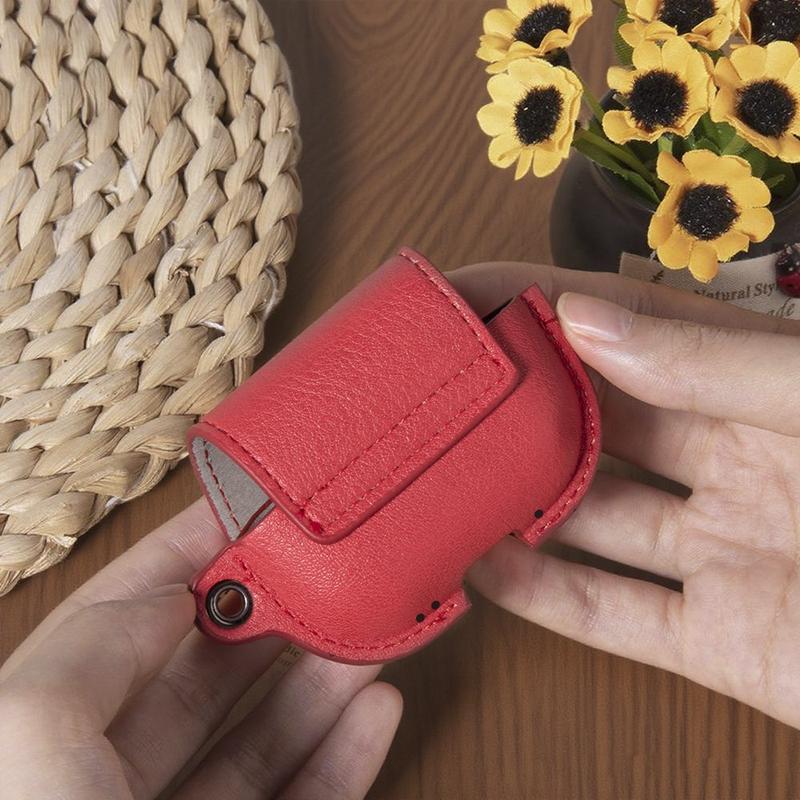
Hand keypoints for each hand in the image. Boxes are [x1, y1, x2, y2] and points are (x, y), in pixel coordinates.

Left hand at [0, 502, 400, 799]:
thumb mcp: (32, 747)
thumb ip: (91, 651)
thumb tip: (161, 597)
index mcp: (39, 742)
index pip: (114, 621)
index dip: (178, 558)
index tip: (242, 509)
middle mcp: (100, 784)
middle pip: (198, 672)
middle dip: (265, 613)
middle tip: (320, 569)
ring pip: (255, 735)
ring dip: (315, 678)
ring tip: (364, 629)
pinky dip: (339, 755)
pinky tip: (374, 709)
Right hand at [453, 261, 799, 729]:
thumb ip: (711, 361)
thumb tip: (582, 319)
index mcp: (765, 386)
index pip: (632, 329)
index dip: (547, 306)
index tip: (469, 297)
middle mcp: (732, 462)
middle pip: (596, 424)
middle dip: (517, 403)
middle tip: (437, 391)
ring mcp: (720, 551)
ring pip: (591, 522)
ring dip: (516, 501)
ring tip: (440, 475)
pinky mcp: (717, 640)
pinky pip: (613, 616)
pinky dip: (543, 598)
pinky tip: (481, 567)